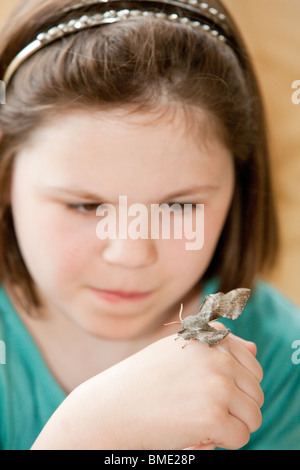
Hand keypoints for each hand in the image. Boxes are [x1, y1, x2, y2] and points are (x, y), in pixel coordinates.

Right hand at [32, 329, 262, 449]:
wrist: (109, 408)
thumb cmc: (143, 380)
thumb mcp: (178, 351)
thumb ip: (217, 346)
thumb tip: (255, 348)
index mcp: (210, 338)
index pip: (252, 365)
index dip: (236, 386)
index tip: (208, 391)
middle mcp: (218, 357)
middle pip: (255, 393)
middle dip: (235, 407)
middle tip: (199, 409)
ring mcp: (217, 385)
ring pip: (253, 416)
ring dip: (231, 425)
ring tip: (198, 420)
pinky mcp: (213, 416)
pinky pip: (240, 438)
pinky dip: (221, 443)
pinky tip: (194, 433)